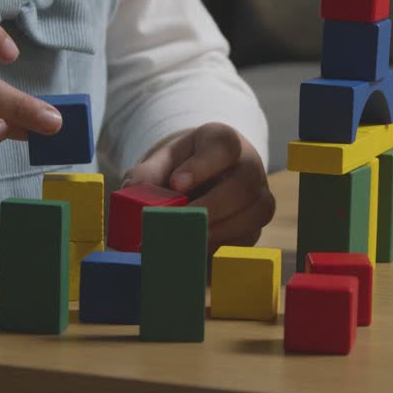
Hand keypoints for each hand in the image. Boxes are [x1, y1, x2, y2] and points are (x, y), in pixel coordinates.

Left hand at [123, 123, 274, 249]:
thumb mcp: (163, 163)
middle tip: (181, 222)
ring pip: (254, 213)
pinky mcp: (256, 226)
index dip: (202, 166)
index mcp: (224, 142)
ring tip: (187, 240)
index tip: (176, 183)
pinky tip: (198, 251)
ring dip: (220, 231)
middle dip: (212, 206)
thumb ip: (147, 174)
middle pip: (245, 184)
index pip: (224, 147)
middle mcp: (249, 167)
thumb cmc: (182, 169)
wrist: (203, 183)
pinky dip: (223, 247)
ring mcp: (258, 197)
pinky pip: (248, 238)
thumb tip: (133, 192)